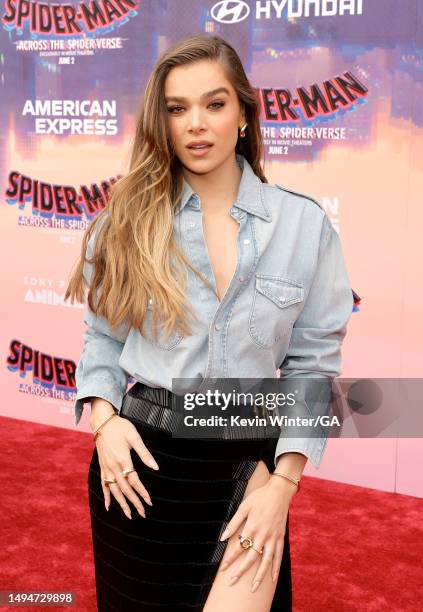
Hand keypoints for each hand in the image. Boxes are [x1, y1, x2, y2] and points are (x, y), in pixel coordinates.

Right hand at [94, 413, 159, 518]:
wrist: (102, 422)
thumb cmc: (120, 427)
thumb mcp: (135, 437)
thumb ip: (145, 453)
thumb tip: (156, 467)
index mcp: (123, 459)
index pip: (134, 481)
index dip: (142, 492)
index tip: (149, 502)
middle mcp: (113, 466)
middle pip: (125, 489)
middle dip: (134, 502)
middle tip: (142, 513)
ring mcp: (106, 468)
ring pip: (114, 490)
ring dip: (121, 503)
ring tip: (129, 514)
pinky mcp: (102, 467)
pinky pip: (103, 485)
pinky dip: (106, 496)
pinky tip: (109, 506)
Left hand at [218, 476, 296, 591]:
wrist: (279, 492)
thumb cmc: (259, 497)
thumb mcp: (244, 506)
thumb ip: (234, 522)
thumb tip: (223, 537)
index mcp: (252, 527)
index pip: (239, 547)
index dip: (230, 558)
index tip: (223, 568)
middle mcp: (263, 535)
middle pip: (251, 558)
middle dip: (241, 571)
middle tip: (232, 582)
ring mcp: (273, 538)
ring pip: (266, 561)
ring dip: (259, 576)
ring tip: (253, 588)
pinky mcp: (280, 538)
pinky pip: (279, 556)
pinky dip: (276, 568)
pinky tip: (272, 579)